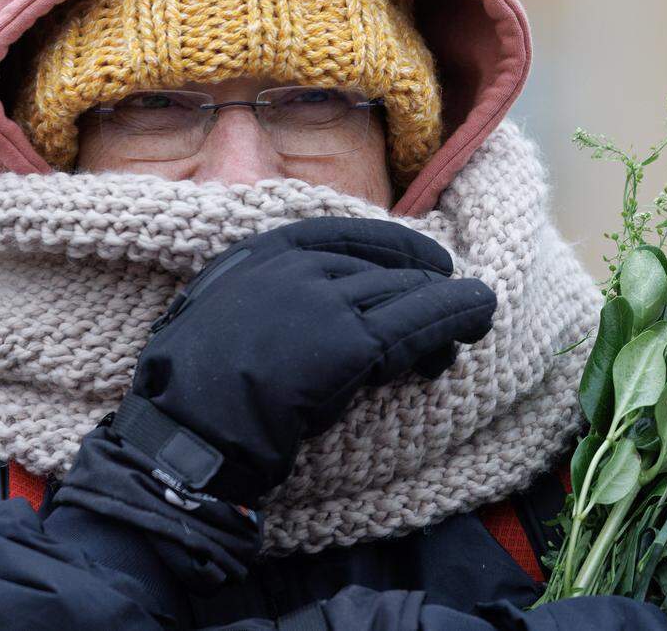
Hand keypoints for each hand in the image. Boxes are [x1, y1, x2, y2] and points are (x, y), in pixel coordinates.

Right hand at [114, 217, 495, 506]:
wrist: (188, 431)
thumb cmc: (193, 387)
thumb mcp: (219, 313)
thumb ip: (263, 296)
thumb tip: (308, 303)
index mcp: (262, 253)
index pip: (346, 235)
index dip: (395, 246)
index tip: (425, 259)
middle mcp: (298, 266)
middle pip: (383, 269)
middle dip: (424, 288)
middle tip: (459, 307)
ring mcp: (326, 300)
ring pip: (406, 293)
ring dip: (446, 309)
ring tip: (478, 320)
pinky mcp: (352, 342)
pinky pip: (417, 324)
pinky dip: (454, 318)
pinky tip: (477, 318)